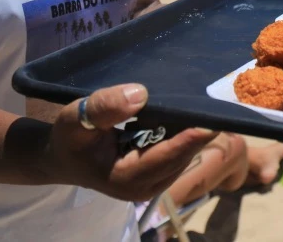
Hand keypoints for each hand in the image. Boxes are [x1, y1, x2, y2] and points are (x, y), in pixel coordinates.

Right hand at [46, 84, 215, 201]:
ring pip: (185, 154)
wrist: (63, 158)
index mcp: (125, 179)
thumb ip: (105, 107)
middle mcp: (144, 188)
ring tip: (209, 100)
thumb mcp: (75, 118)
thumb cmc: (69, 138)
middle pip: (183, 155)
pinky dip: (187, 133)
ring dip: (196, 131)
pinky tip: (193, 111)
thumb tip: (140, 94)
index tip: (214, 118)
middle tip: (219, 99)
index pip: (167, 155)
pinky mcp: (158, 174)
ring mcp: (153, 183)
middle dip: (200, 130)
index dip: (191, 137)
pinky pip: (180, 152)